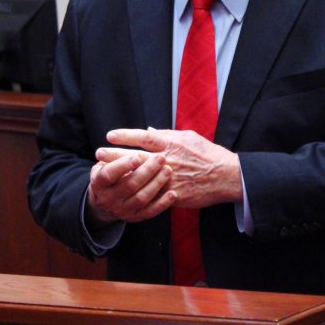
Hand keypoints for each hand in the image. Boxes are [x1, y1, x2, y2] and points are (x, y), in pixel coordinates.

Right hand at [86, 150, 176, 224]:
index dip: (122, 165)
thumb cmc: (108, 174)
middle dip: (146, 170)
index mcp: (99, 182)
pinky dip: (162, 204)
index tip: (136, 156)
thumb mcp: (103, 164)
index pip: (109, 174)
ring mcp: (122, 209)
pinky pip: (150, 212)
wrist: (103, 204)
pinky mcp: (135, 217)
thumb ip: (116, 153)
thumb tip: (132, 137)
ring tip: (168, 170)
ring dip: (156, 184)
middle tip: (161, 158)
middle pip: (129, 185)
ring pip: (141, 198)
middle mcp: (109, 198)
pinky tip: (173, 193)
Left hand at [98, 127, 242, 208]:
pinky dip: (137, 193)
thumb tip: (149, 131)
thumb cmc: (207, 153)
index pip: (143, 137)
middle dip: (115, 155)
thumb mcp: (189, 137)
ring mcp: (169, 178)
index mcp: (171, 144)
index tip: (110, 135)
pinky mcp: (173, 194)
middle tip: (98, 154)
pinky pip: (152, 194)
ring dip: (121, 175)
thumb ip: (167, 135)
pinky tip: (123, 193)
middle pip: (136, 157)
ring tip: (105, 173)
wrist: (225, 176)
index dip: (126, 136)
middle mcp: (167, 160)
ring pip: (140, 177)